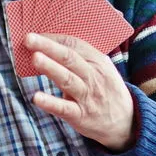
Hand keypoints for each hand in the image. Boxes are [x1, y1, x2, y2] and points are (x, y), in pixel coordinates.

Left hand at [27, 33, 134, 150]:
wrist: (126, 121)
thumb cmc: (106, 90)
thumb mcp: (101, 69)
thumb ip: (81, 58)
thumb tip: (50, 44)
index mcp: (98, 61)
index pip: (75, 44)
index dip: (54, 38)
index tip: (36, 34)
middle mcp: (93, 76)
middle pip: (69, 58)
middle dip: (48, 46)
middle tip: (29, 38)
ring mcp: (87, 96)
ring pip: (67, 79)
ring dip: (50, 68)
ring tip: (35, 58)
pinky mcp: (80, 116)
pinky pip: (64, 108)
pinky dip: (50, 103)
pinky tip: (37, 98)